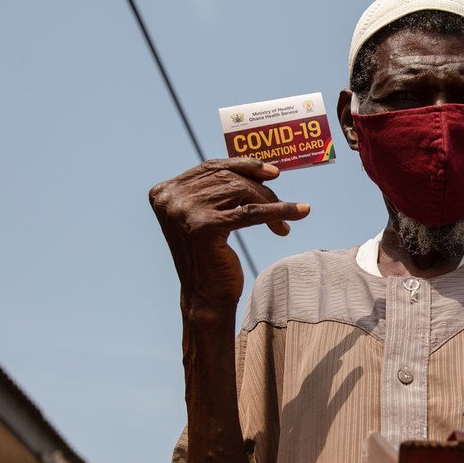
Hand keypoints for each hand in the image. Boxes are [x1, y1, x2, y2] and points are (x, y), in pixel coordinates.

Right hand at [149, 158, 309, 306]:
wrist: (206, 296)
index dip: (243, 166)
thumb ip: (221, 188)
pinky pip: (251, 212)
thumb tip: (264, 168)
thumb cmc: (211, 256)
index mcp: (164, 192)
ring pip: (241, 192)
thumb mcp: (210, 214)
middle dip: (260, 189)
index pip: (210, 167)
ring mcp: (184, 212)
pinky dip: (278, 211)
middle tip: (283, 202)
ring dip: (270, 204)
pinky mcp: (204, 227)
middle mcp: (170, 199)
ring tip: (284, 222)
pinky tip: (299, 212)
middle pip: (227, 178)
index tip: (272, 171)